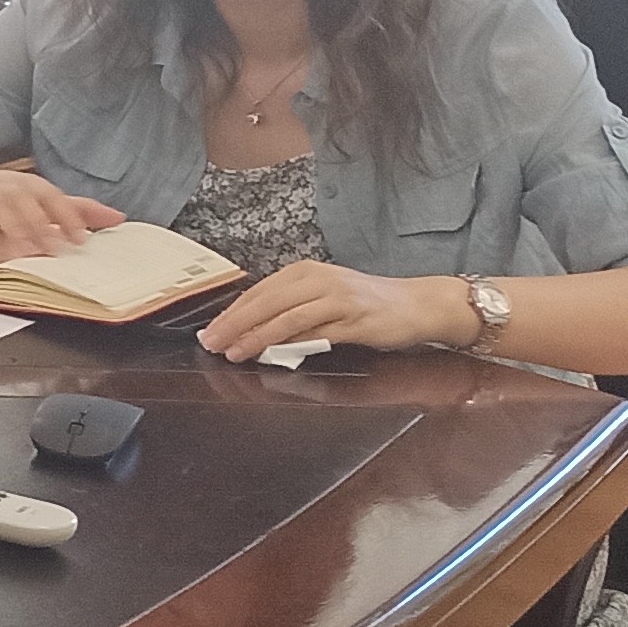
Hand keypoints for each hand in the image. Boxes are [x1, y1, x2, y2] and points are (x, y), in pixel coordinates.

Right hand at [0, 156, 119, 260]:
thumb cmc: (0, 191)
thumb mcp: (37, 195)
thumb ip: (75, 208)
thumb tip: (118, 217)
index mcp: (31, 185)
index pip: (54, 198)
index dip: (67, 217)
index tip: (80, 239)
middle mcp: (9, 188)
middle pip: (29, 207)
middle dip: (43, 229)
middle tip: (56, 251)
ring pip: (3, 214)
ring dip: (17, 234)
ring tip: (28, 254)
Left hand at [197, 262, 469, 362]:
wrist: (418, 304)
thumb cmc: (367, 303)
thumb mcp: (323, 297)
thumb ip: (291, 309)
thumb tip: (250, 328)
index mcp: (305, 271)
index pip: (258, 293)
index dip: (230, 314)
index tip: (209, 332)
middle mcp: (319, 280)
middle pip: (266, 303)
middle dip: (234, 325)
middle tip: (211, 344)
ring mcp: (338, 298)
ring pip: (287, 317)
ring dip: (256, 337)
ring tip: (234, 353)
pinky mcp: (355, 319)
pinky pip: (317, 332)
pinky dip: (292, 344)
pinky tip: (274, 355)